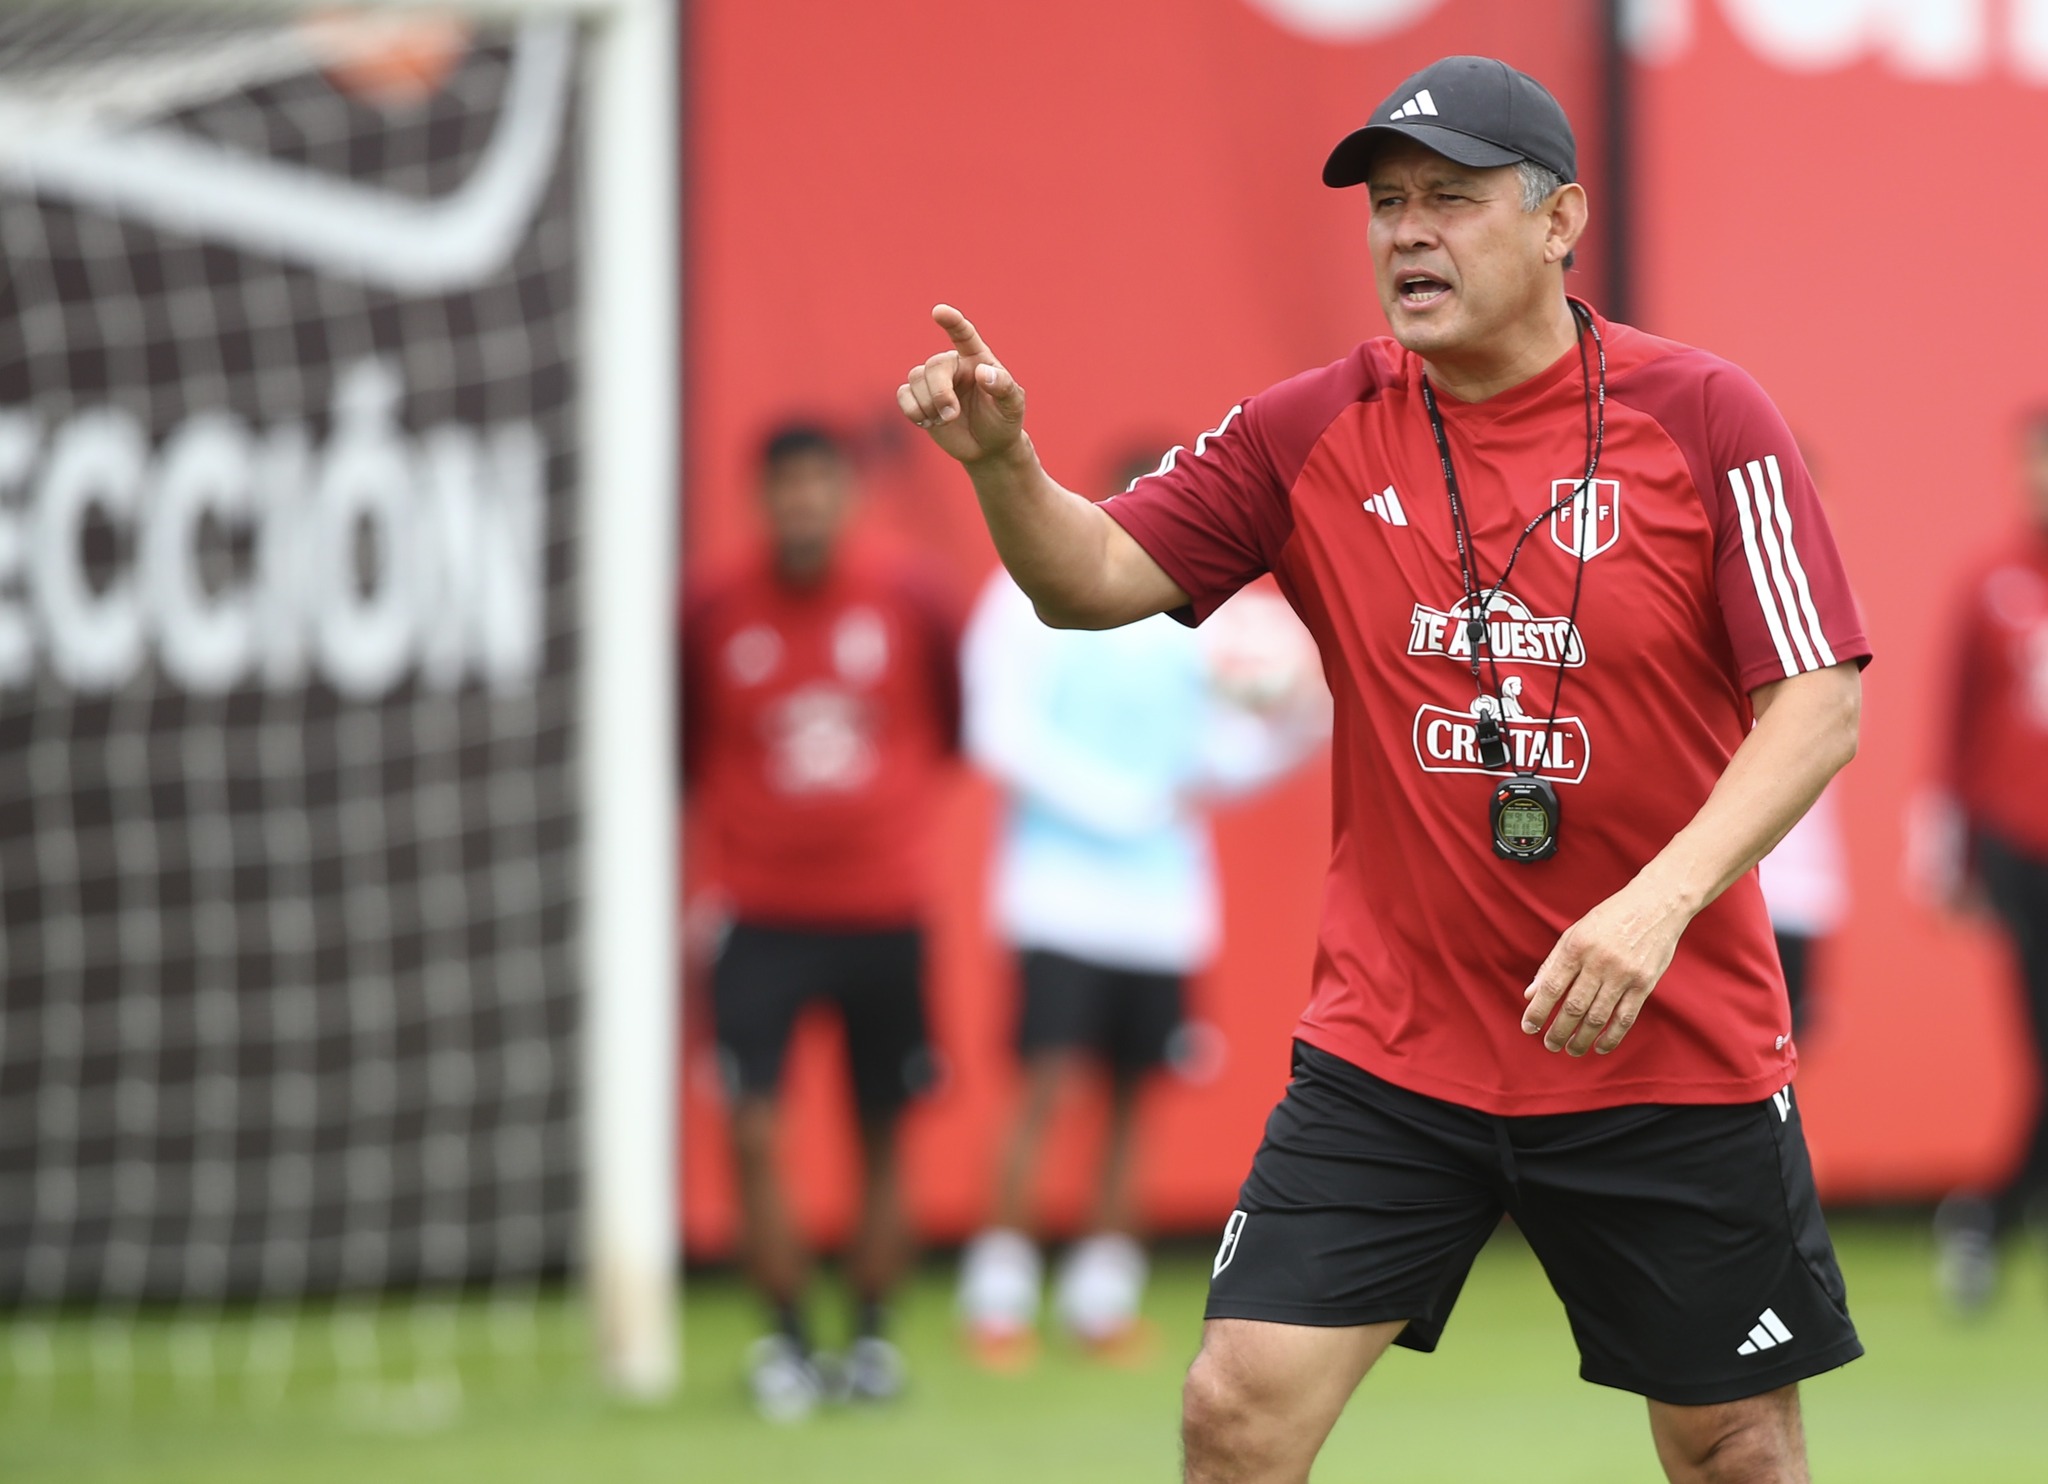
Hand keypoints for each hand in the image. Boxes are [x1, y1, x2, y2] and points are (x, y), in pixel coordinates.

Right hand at [897, 305, 1026, 464]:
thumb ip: (1004, 386)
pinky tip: (929, 422)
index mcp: (976, 358)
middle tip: (952, 416)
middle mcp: (953, 365)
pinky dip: (913, 410)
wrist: (987, 447)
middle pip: (934, 366)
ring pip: (915, 378)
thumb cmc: (1003, 420)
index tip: (939, 311)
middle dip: (940, 393)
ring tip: (946, 421)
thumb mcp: (1013, 405)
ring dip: (928, 405)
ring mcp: (933, 381)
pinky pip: (903, 394)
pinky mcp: (918, 398)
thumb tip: (983, 373)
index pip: (963, 334)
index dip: (951, 322)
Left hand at [1520, 877, 1692, 1055]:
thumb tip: (1530, 993)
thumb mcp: (1575, 932)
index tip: (1528, 1028)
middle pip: (1574, 1007)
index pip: (1552, 986)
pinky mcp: (1645, 984)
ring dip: (1582, 1038)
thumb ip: (1552, 964)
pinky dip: (1611, 1037)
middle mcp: (1599, 961)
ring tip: (1571, 1050)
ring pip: (1598, 1017)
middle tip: (1549, 1045)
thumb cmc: (1610, 918)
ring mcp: (1624, 974)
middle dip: (1558, 1031)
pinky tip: (1600, 1047)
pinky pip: (1625, 1017)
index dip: (1538, 1010)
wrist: (1657, 904)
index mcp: (1577, 946)